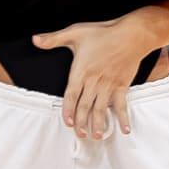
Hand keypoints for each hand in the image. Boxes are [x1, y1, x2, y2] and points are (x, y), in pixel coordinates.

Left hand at [30, 18, 155, 141]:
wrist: (133, 34)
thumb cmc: (104, 33)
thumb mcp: (75, 32)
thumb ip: (53, 39)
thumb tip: (35, 40)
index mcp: (81, 71)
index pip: (71, 95)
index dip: (68, 110)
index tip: (66, 122)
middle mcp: (94, 81)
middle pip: (85, 105)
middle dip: (81, 122)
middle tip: (79, 135)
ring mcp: (109, 84)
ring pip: (102, 108)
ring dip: (99, 123)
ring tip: (96, 136)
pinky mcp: (122, 85)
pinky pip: (121, 105)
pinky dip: (122, 118)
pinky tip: (123, 130)